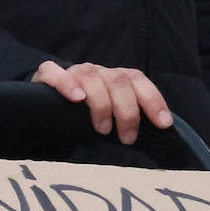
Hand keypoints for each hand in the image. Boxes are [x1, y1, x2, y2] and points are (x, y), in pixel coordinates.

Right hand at [31, 61, 172, 144]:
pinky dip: (66, 84)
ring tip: (103, 130)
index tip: (163, 124)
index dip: (153, 100)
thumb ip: (130, 121)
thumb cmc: (85, 118)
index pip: (138, 81)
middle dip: (127, 111)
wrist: (46, 108)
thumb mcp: (112, 120)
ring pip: (91, 77)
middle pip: (118, 81)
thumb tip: (160, 136)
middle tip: (127, 138)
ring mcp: (73, 72)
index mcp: (116, 79)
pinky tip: (77, 98)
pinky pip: (54, 72)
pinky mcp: (46, 75)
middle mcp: (98, 72)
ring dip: (101, 104)